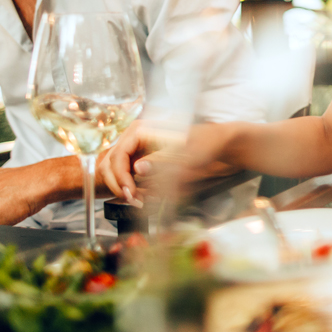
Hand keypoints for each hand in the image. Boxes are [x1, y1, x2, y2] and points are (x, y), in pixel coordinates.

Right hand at [98, 121, 233, 202]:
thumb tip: (137, 168)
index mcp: (142, 130)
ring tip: (139, 201)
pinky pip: (129, 177)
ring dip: (124, 189)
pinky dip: (132, 189)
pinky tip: (142, 197)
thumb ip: (160, 160)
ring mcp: (139, 151)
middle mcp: (137, 139)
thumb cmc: (205, 143)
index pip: (118, 155)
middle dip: (120, 184)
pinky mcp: (145, 162)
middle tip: (135, 201)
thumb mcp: (185, 153)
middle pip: (112, 164)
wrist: (220, 145)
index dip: (120, 176)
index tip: (130, 193)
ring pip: (117, 172)